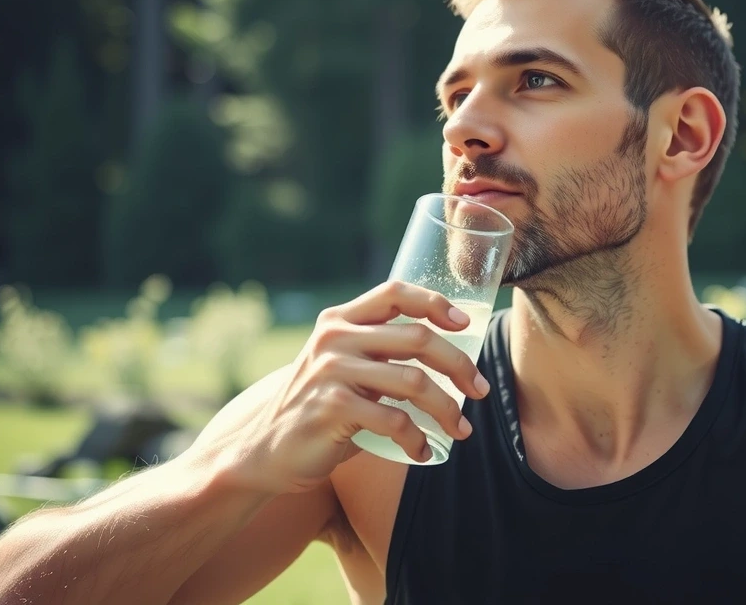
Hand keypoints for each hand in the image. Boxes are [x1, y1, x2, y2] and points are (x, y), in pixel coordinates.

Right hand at [189, 281, 489, 495]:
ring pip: (414, 382)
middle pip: (418, 339)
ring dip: (447, 410)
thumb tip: (447, 350)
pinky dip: (417, 440)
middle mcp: (335, 338)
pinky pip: (394, 421)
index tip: (466, 324)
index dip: (435, 303)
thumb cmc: (319, 407)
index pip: (395, 292)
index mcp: (340, 320)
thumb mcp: (343, 365)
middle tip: (481, 390)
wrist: (264, 450)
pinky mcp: (332, 407)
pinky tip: (423, 453)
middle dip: (460, 365)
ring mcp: (332, 371)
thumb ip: (378, 349)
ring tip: (460, 430)